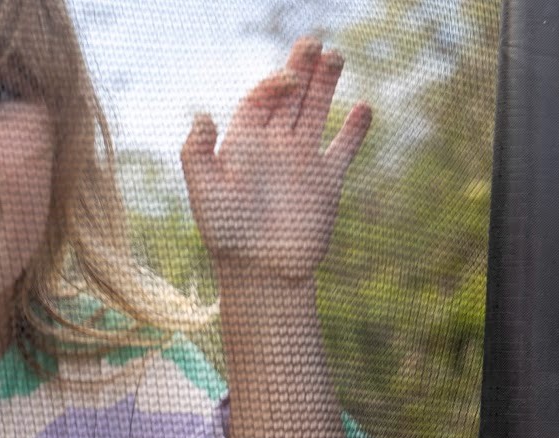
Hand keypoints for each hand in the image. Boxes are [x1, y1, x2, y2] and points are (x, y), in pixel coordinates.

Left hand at [180, 38, 371, 286]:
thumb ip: (196, 154)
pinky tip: (362, 108)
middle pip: (290, 99)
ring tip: (335, 56)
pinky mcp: (327, 182)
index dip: (272, 84)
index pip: (260, 101)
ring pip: (316, 114)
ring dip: (325, 86)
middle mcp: (274, 150)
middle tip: (312, 42)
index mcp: (244, 147)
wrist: (262, 274)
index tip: (286, 79)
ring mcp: (302, 163)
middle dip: (301, 69)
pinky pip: (343, 150)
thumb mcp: (204, 194)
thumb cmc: (228, 237)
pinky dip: (354, 130)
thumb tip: (203, 115)